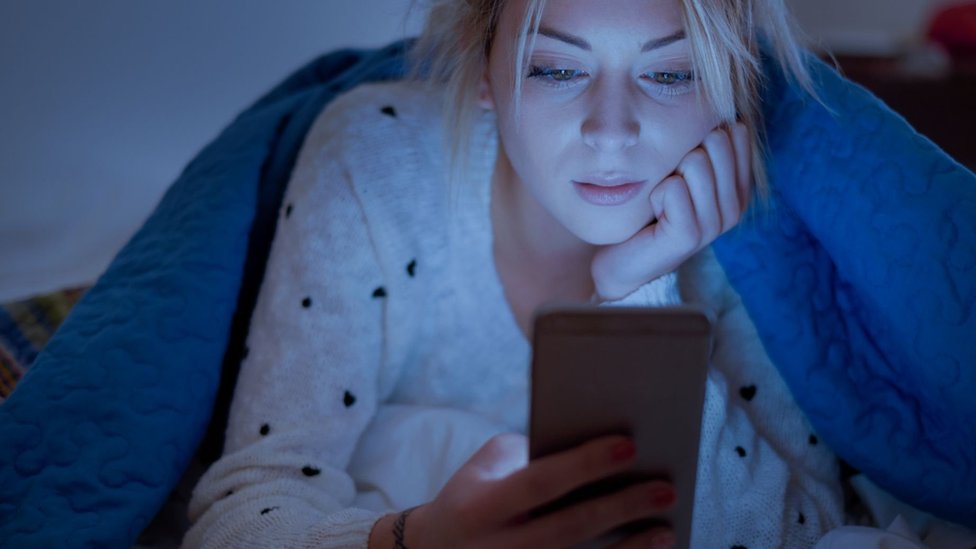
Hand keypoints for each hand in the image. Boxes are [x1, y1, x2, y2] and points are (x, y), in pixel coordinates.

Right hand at [373, 433, 675, 548]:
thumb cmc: (470, 498)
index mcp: (482, 507)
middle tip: (664, 489)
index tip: (630, 446)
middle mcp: (497, 548)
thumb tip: (591, 441)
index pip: (540, 482)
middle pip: (569, 528)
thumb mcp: (484, 467)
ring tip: (665, 527)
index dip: (585, 464)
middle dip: (621, 508)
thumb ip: (529, 452)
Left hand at [591, 123, 752, 300]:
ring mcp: (716, 224)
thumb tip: (713, 98)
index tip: (683, 165)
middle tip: (670, 186)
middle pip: (716, 141)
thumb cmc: (650, 207)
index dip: (699, 137)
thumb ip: (702, 140)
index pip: (736, 131)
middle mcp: (736, 206)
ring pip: (695, 162)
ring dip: (667, 176)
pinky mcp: (690, 237)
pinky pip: (673, 188)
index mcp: (739, 186)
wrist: (622, 258)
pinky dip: (655, 195)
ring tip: (662, 202)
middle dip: (682, 154)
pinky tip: (655, 214)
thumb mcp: (679, 168)